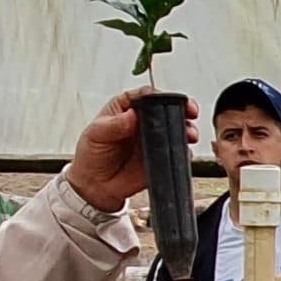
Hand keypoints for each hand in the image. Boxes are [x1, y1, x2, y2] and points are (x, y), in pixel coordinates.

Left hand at [66, 87, 198, 213]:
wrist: (95, 185)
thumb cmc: (91, 154)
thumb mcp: (96, 134)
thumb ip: (114, 124)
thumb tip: (131, 116)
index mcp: (126, 109)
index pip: (145, 95)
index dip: (159, 95)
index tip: (167, 99)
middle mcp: (142, 122)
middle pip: (166, 109)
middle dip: (182, 109)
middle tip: (189, 112)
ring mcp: (153, 140)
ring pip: (175, 129)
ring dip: (186, 130)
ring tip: (189, 134)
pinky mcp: (159, 157)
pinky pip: (176, 152)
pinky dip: (183, 151)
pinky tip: (182, 151)